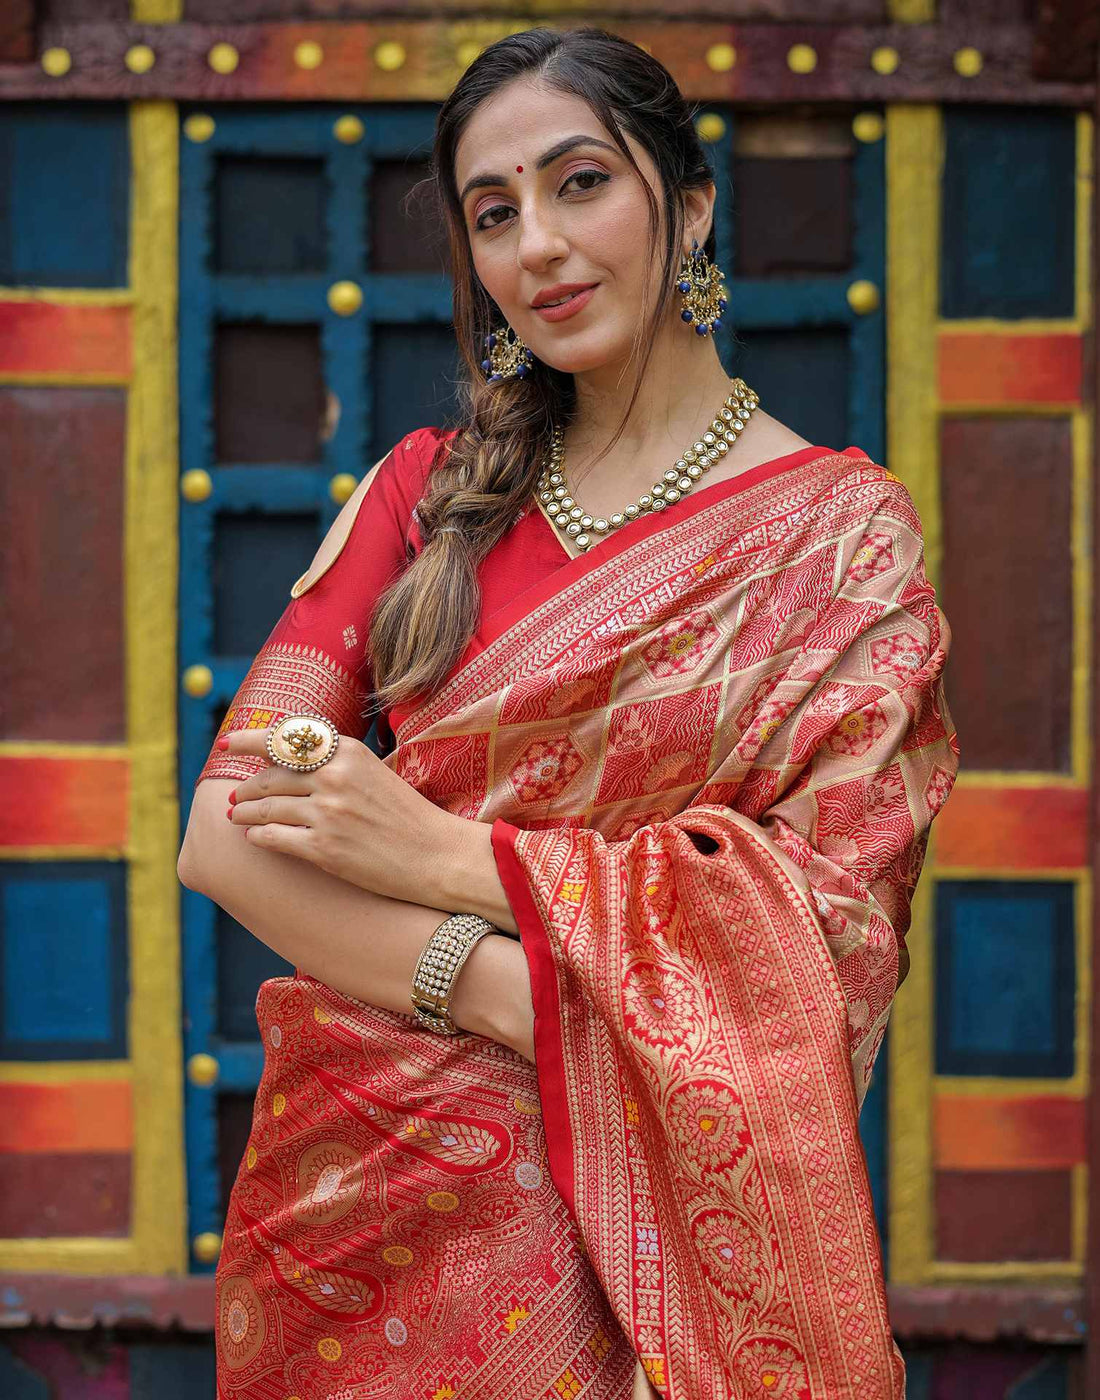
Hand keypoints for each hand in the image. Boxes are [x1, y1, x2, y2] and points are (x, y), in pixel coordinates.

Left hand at [222, 727, 457, 903]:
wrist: (436, 855)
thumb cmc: (407, 815)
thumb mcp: (372, 772)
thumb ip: (334, 762)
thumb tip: (287, 759)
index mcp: (346, 751)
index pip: (284, 738)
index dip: (249, 739)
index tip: (226, 745)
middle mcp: (333, 777)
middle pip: (268, 776)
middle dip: (244, 787)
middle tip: (234, 795)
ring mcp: (327, 813)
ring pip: (264, 807)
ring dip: (243, 812)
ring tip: (235, 815)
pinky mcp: (323, 848)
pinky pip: (272, 837)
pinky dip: (257, 835)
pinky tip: (255, 836)